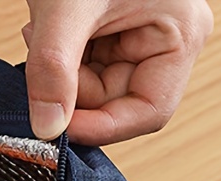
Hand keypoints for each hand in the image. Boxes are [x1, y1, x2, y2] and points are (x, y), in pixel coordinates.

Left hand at [22, 0, 212, 144]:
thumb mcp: (67, 8)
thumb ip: (53, 70)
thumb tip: (46, 129)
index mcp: (180, 35)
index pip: (147, 112)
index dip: (101, 127)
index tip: (55, 126)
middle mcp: (166, 41)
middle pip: (113, 103)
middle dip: (70, 90)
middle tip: (40, 57)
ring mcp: (139, 37)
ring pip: (91, 90)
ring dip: (58, 73)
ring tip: (42, 29)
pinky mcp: (112, 33)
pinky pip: (81, 68)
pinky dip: (56, 59)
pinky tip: (44, 28)